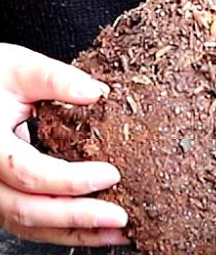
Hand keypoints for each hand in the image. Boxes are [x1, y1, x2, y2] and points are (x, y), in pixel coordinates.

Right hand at [0, 44, 128, 246]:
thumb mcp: (20, 66)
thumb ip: (56, 78)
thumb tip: (97, 93)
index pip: (28, 172)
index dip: (70, 178)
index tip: (111, 174)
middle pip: (28, 208)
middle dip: (77, 216)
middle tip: (121, 216)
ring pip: (30, 224)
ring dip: (76, 232)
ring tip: (119, 232)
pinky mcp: (5, 196)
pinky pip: (32, 222)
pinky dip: (66, 230)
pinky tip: (99, 230)